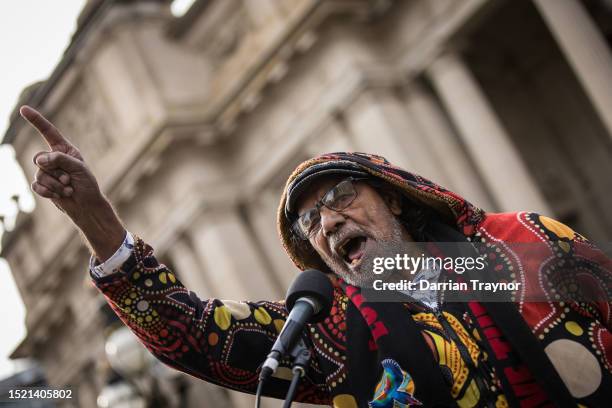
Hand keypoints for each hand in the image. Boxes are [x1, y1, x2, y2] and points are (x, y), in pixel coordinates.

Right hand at [21, 105, 124, 260]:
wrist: (86, 206)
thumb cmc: (87, 186)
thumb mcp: (79, 169)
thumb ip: (60, 160)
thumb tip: (39, 160)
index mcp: (65, 150)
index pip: (48, 132)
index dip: (36, 120)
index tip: (23, 109)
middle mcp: (54, 159)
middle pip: (39, 158)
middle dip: (54, 171)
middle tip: (69, 180)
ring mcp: (47, 172)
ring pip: (39, 174)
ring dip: (55, 184)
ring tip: (68, 189)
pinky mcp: (42, 185)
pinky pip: (36, 186)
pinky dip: (48, 192)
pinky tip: (59, 195)